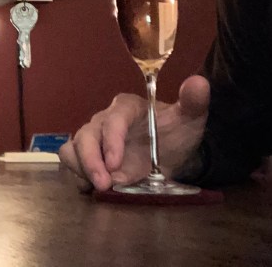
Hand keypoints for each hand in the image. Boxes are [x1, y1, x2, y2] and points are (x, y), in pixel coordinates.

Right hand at [59, 76, 209, 190]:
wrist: (171, 151)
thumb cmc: (176, 131)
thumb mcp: (190, 117)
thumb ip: (194, 101)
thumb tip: (198, 82)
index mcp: (126, 108)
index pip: (112, 120)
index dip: (111, 141)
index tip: (115, 164)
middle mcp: (104, 121)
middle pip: (85, 136)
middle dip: (90, 161)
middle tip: (104, 184)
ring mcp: (94, 141)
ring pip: (72, 149)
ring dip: (80, 168)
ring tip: (98, 188)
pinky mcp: (90, 158)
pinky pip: (73, 164)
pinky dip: (78, 176)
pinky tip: (91, 189)